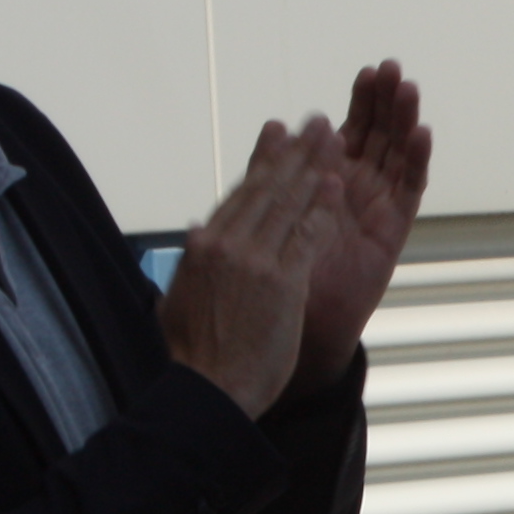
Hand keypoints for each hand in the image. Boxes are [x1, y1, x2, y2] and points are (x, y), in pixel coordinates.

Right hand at [163, 123, 343, 418]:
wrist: (208, 389)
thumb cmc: (193, 356)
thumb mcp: (177, 299)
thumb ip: (189, 261)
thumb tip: (194, 232)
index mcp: (202, 247)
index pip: (240, 195)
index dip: (263, 164)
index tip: (278, 137)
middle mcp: (226, 244)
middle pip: (265, 188)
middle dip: (294, 153)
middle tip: (315, 124)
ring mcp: (254, 260)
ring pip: (287, 202)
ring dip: (312, 167)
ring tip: (332, 138)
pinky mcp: (281, 281)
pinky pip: (305, 233)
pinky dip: (320, 207)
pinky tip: (335, 184)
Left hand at [288, 61, 429, 396]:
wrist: (294, 322)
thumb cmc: (282, 268)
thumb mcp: (273, 208)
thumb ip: (274, 167)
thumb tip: (276, 123)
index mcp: (330, 177)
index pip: (352, 129)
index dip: (361, 101)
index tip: (367, 71)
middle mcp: (359, 187)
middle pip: (380, 135)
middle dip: (387, 103)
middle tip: (393, 70)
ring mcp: (378, 206)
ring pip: (397, 155)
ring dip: (404, 122)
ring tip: (408, 89)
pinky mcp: (392, 229)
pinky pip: (409, 190)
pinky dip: (416, 161)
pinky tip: (421, 133)